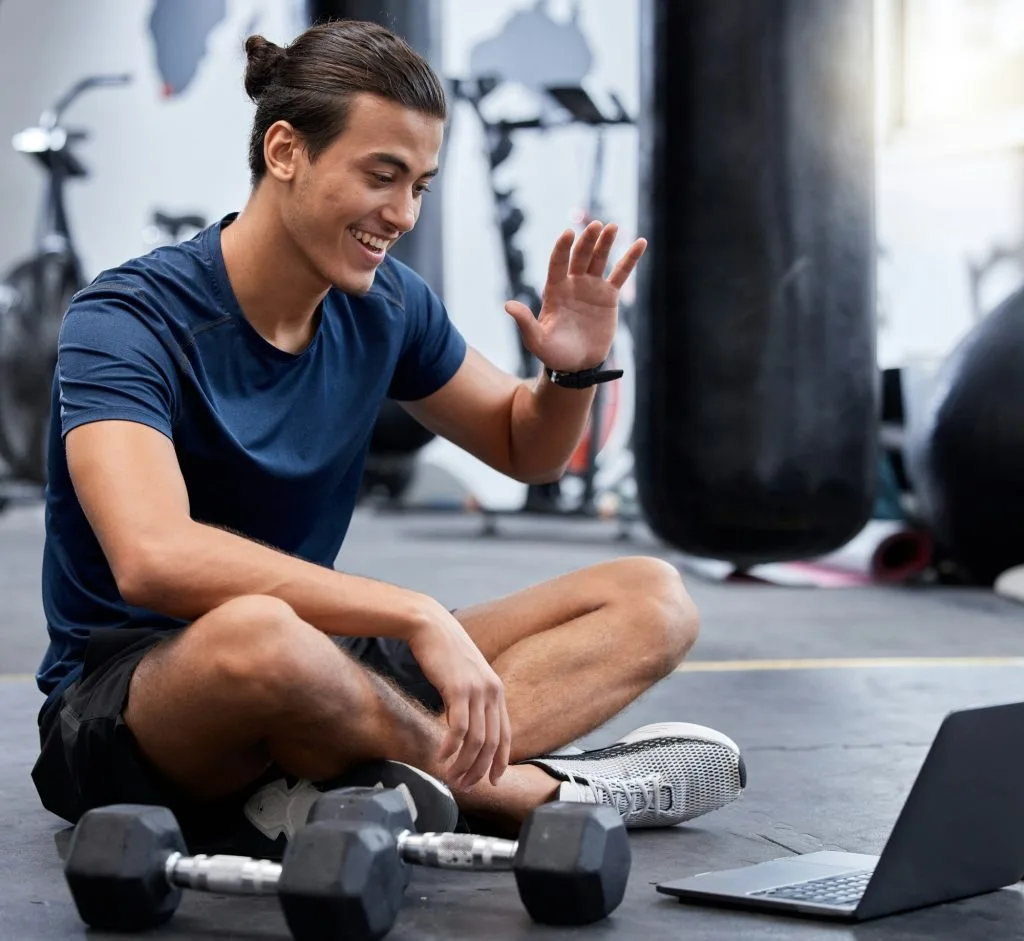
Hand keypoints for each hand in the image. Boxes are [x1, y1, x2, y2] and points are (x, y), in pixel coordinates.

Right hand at [405, 600, 511, 788]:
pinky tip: (441, 757)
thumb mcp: (466, 677)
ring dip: (464, 764)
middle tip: (466, 786)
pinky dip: (450, 747)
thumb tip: (465, 730)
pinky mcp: (458, 688)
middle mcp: (492, 691)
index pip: (506, 735)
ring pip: (476, 740)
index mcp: (497, 690)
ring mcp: (477, 690)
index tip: (492, 781)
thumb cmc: (444, 652)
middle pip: (492, 743)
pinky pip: (458, 728)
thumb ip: (472, 700)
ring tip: (450, 777)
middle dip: (479, 770)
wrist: (430, 625)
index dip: (500, 761)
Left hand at [504, 221, 646, 372]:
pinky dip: (631, 258)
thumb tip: (507, 306)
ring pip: (599, 259)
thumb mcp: (536, 340)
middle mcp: (573, 283)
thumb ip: (525, 322)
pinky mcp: (609, 296)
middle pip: (580, 256)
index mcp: (554, 290)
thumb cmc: (553, 353)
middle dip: (587, 240)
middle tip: (595, 225)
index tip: (568, 234)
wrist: (577, 365)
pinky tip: (641, 242)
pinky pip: (621, 273)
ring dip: (605, 242)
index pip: (557, 263)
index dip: (562, 248)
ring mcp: (592, 287)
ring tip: (612, 226)